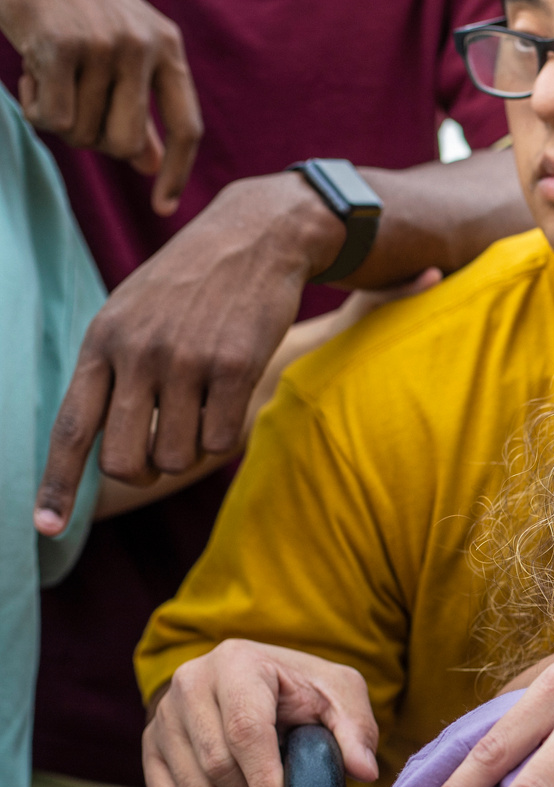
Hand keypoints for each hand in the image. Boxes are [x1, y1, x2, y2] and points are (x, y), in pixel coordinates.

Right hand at [0, 0, 200, 212]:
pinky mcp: (60, 46)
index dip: (177, 173)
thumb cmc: (70, 9)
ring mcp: (103, 45)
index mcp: (167, 47)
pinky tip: (28, 74)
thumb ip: (137, 107)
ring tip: (47, 77)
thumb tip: (151, 166)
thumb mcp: (118, 51)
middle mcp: (142, 45)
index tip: (163, 208)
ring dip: (57, 119)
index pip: (189, 127)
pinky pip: (51, 119)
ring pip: (83, 133)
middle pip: (126, 144)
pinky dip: (33, 108)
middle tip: (73, 111)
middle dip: (93, 141)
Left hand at [34, 172, 344, 535]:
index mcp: (102, 342)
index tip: (46, 529)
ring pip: (177, 458)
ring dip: (191, 451)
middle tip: (161, 452)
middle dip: (143, 472)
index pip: (72, 430)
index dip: (58, 484)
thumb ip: (113, 373)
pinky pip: (222, 441)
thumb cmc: (191, 285)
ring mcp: (186, 361)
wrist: (254, 237)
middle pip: (126, 462)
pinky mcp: (235, 366)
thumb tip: (110, 451)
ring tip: (203, 410)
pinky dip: (225, 435)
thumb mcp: (133, 315)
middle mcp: (137, 354)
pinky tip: (230, 399)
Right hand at [143, 639, 379, 786]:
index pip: (245, 729)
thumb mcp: (341, 696)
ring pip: (191, 784)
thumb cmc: (306, 690)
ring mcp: (166, 712)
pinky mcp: (152, 740)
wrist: (264, 683)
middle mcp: (192, 681)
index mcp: (238, 662)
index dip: (264, 779)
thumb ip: (356, 730)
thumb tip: (363, 769)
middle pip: (216, 761)